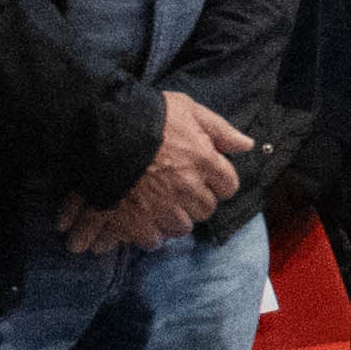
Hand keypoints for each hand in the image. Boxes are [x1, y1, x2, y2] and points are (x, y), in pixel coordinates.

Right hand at [66, 90, 252, 250]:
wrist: (103, 129)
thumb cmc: (149, 115)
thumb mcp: (189, 109)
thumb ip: (220, 130)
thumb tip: (247, 145)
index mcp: (204, 161)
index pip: (228, 186)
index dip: (218, 182)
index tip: (206, 178)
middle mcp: (187, 187)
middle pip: (205, 210)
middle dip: (195, 202)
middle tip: (179, 191)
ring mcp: (162, 206)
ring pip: (181, 227)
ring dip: (173, 219)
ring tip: (158, 206)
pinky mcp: (136, 221)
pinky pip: (153, 240)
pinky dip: (148, 234)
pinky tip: (140, 222)